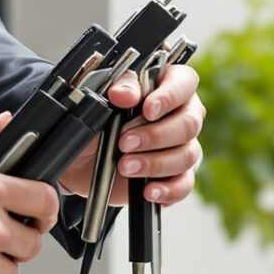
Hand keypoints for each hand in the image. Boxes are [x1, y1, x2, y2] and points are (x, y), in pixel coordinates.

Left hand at [58, 63, 205, 208]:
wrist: (84, 156)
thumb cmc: (100, 118)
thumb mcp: (104, 97)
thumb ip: (119, 90)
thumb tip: (124, 95)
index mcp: (169, 86)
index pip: (185, 82)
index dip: (170, 96)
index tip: (147, 110)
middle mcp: (183, 115)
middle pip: (189, 124)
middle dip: (155, 136)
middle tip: (125, 142)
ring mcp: (183, 147)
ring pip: (187, 155)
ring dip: (154, 163)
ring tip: (125, 166)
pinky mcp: (177, 176)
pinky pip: (184, 184)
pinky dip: (166, 189)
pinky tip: (147, 190)